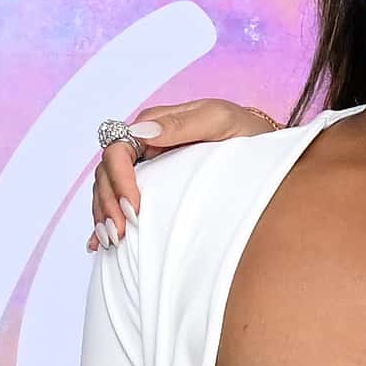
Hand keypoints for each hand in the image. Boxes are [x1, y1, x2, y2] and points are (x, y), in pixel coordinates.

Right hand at [89, 98, 283, 246]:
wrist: (267, 152)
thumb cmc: (245, 132)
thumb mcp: (220, 120)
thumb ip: (182, 123)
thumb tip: (142, 133)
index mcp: (153, 126)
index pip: (117, 149)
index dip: (119, 179)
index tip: (135, 207)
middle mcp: (143, 146)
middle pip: (106, 174)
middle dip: (107, 204)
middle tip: (120, 234)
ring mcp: (145, 169)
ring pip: (106, 190)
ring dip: (103, 216)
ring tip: (112, 241)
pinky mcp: (151, 189)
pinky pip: (117, 204)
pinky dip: (104, 223)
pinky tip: (99, 245)